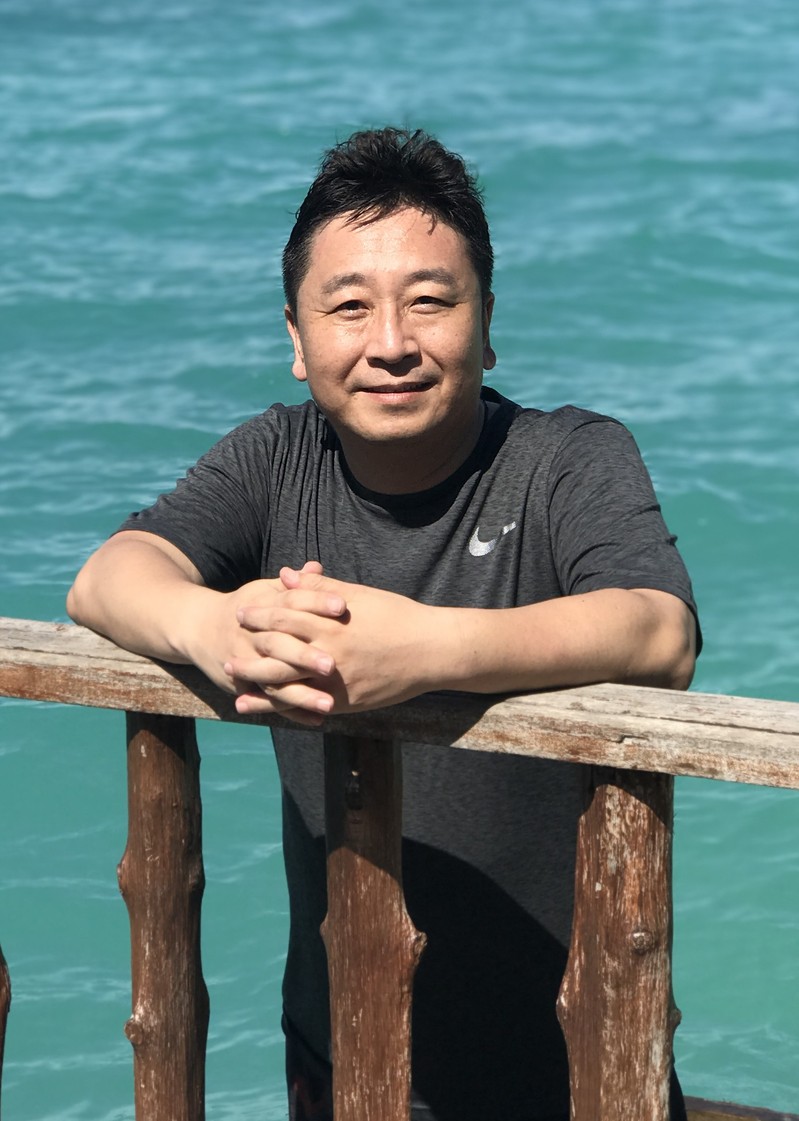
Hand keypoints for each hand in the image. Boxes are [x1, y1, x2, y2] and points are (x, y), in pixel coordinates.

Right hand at [186, 563, 348, 725]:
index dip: (316, 602)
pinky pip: (268, 701)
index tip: (343, 607)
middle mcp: (252, 635)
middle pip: (279, 644)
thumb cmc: (245, 607)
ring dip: (300, 694)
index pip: (291, 602)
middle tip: (332, 665)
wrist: (198, 628)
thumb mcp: (265, 591)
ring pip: (273, 680)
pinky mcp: (242, 685)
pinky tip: (317, 720)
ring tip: (329, 704)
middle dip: (304, 656)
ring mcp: (245, 662)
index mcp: (263, 606)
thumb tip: (316, 566)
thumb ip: (295, 584)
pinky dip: (292, 712)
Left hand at [230, 568, 442, 715]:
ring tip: (234, 679)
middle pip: (277, 652)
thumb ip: (320, 588)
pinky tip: (264, 706)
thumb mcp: (359, 596)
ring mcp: (335, 681)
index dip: (260, 614)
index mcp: (331, 623)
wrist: (431, 651)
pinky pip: (306, 705)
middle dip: (250, 650)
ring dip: (257, 682)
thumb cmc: (397, 616)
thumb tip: (286, 574)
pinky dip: (282, 706)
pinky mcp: (345, 702)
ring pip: (286, 684)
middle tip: (227, 647)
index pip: (284, 617)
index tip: (241, 612)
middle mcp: (329, 653)